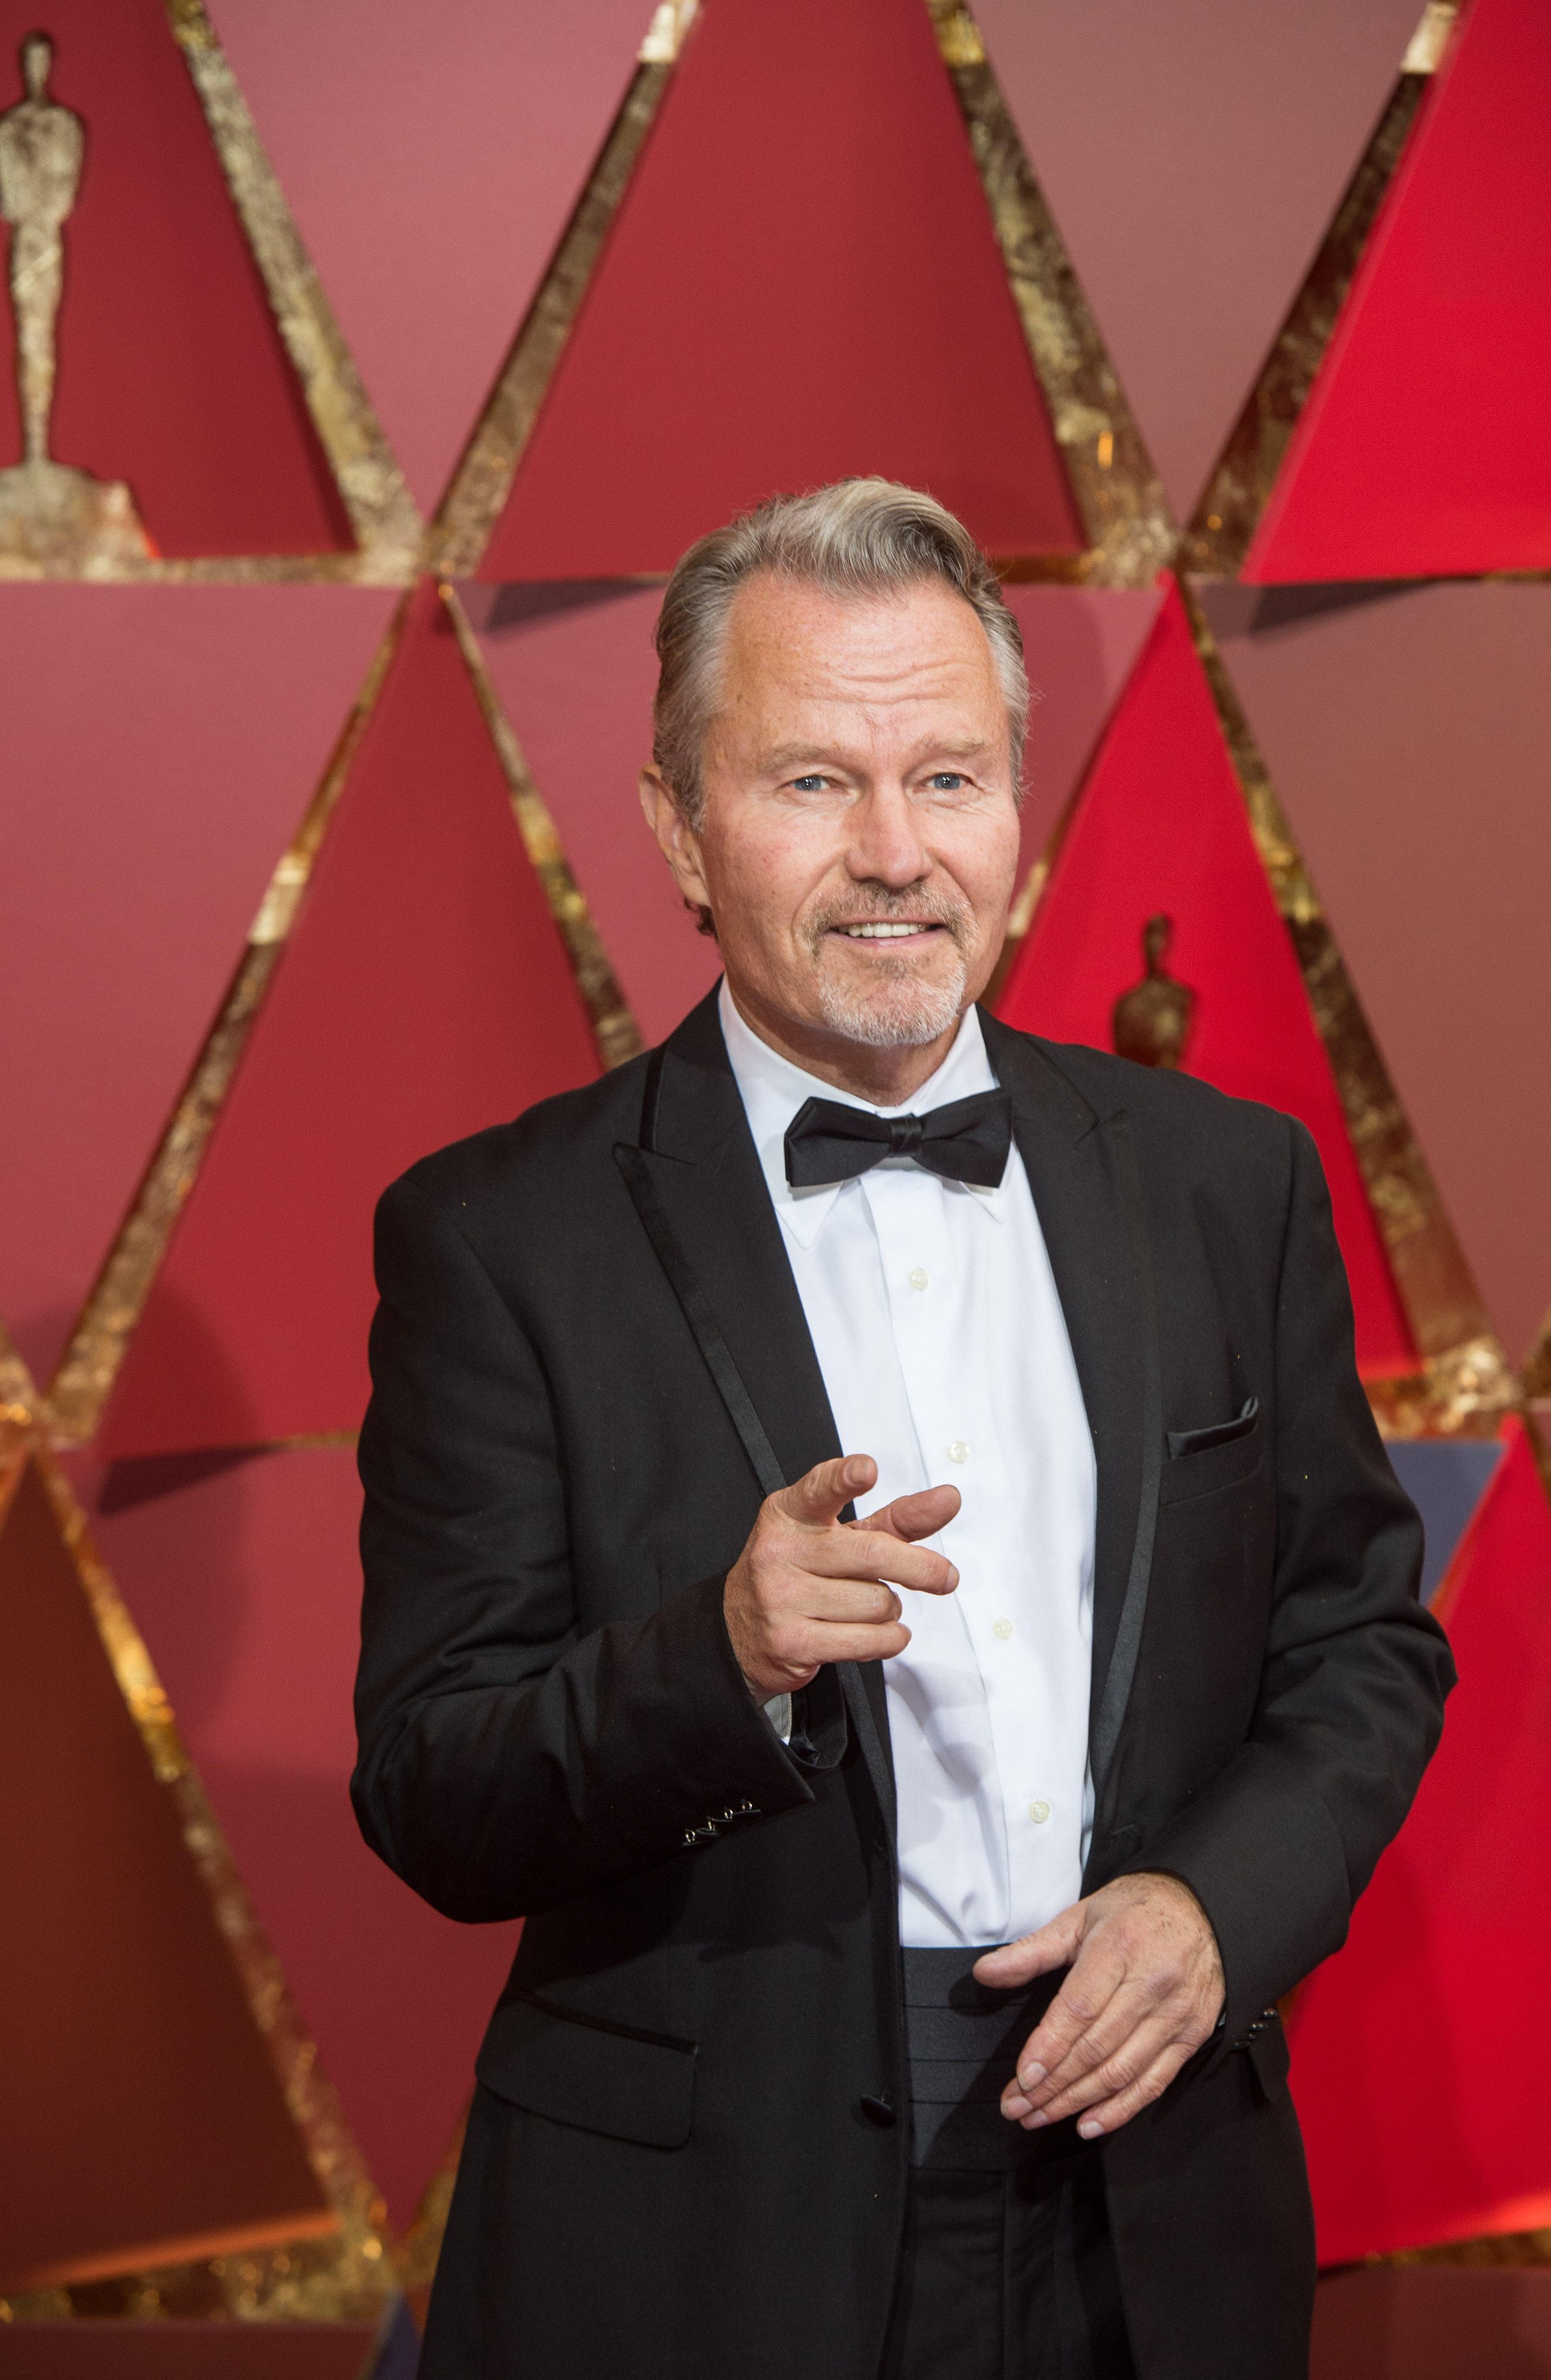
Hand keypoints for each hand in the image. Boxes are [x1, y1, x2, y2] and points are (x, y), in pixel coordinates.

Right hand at [724, 1454, 959, 1700]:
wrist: (741, 1631)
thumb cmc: (801, 1573)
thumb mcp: (839, 1536)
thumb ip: (895, 1518)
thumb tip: (948, 1499)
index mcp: (790, 1513)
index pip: (820, 1489)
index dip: (845, 1478)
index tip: (867, 1469)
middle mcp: (781, 1550)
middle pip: (872, 1554)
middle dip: (919, 1569)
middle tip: (945, 1577)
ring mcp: (781, 1597)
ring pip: (875, 1602)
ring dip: (891, 1609)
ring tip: (870, 1607)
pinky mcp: (792, 1641)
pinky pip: (867, 1640)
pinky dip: (889, 1639)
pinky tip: (880, 1633)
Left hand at [974, 1873, 1223, 2138]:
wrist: (1201, 1909)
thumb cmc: (1133, 1912)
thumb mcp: (1079, 1918)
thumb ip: (1031, 1951)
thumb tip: (985, 1973)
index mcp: (1119, 1947)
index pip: (1079, 2008)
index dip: (1049, 2047)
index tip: (1022, 2078)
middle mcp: (1152, 1982)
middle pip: (1097, 2047)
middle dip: (1053, 2085)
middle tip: (1017, 2107)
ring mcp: (1176, 2013)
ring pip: (1122, 2071)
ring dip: (1078, 2102)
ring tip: (1041, 2117)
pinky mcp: (1193, 2034)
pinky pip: (1155, 2081)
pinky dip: (1121, 2109)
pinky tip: (1090, 2124)